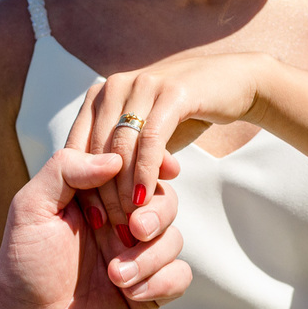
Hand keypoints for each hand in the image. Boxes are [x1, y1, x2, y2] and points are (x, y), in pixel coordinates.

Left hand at [0, 148, 190, 308]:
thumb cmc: (24, 264)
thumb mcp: (31, 207)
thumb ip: (64, 170)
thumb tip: (113, 158)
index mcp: (95, 195)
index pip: (134, 167)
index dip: (146, 168)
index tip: (150, 176)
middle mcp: (121, 220)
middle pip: (165, 198)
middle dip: (155, 213)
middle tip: (132, 228)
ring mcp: (137, 254)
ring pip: (174, 237)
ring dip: (149, 256)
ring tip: (114, 274)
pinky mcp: (150, 287)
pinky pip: (180, 275)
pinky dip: (160, 281)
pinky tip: (129, 291)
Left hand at [64, 53, 265, 231]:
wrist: (232, 80)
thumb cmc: (181, 112)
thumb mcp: (141, 130)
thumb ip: (115, 151)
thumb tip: (90, 188)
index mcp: (100, 95)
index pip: (76, 147)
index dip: (80, 186)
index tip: (93, 220)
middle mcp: (115, 86)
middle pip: (96, 151)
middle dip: (103, 195)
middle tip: (115, 229)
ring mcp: (143, 86)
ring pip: (121, 148)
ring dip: (124, 190)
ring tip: (131, 221)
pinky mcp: (173, 93)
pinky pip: (152, 139)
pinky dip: (146, 172)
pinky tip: (147, 198)